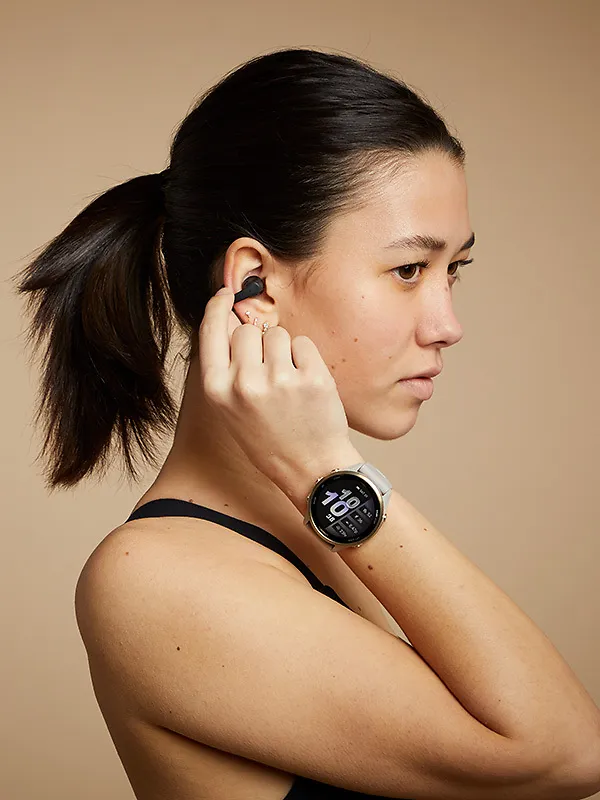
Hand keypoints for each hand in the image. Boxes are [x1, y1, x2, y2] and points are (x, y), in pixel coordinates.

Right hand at [198, 287, 351, 491]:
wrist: (310, 469)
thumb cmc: (269, 440)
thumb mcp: (231, 411)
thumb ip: (227, 368)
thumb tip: (233, 320)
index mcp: (218, 391)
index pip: (211, 331)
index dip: (218, 308)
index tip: (225, 294)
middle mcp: (244, 383)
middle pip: (247, 330)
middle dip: (258, 342)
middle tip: (269, 373)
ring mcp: (279, 380)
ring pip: (277, 333)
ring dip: (284, 350)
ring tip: (288, 384)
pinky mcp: (312, 377)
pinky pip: (303, 344)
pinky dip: (306, 359)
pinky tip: (306, 386)